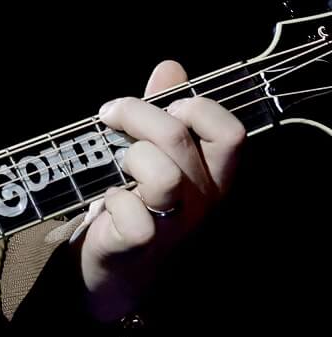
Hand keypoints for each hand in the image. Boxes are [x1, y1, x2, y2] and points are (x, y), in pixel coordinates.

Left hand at [79, 59, 245, 320]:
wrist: (108, 269)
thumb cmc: (133, 202)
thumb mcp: (150, 152)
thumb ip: (161, 111)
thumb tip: (171, 67)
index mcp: (211, 174)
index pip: (231, 133)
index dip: (196, 106)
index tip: (160, 104)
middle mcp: (202, 199)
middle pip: (181, 138)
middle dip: (137, 113)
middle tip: (109, 116)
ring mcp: (174, 224)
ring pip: (163, 174)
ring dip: (126, 156)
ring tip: (112, 164)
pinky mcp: (140, 244)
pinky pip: (133, 214)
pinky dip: (111, 199)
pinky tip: (106, 201)